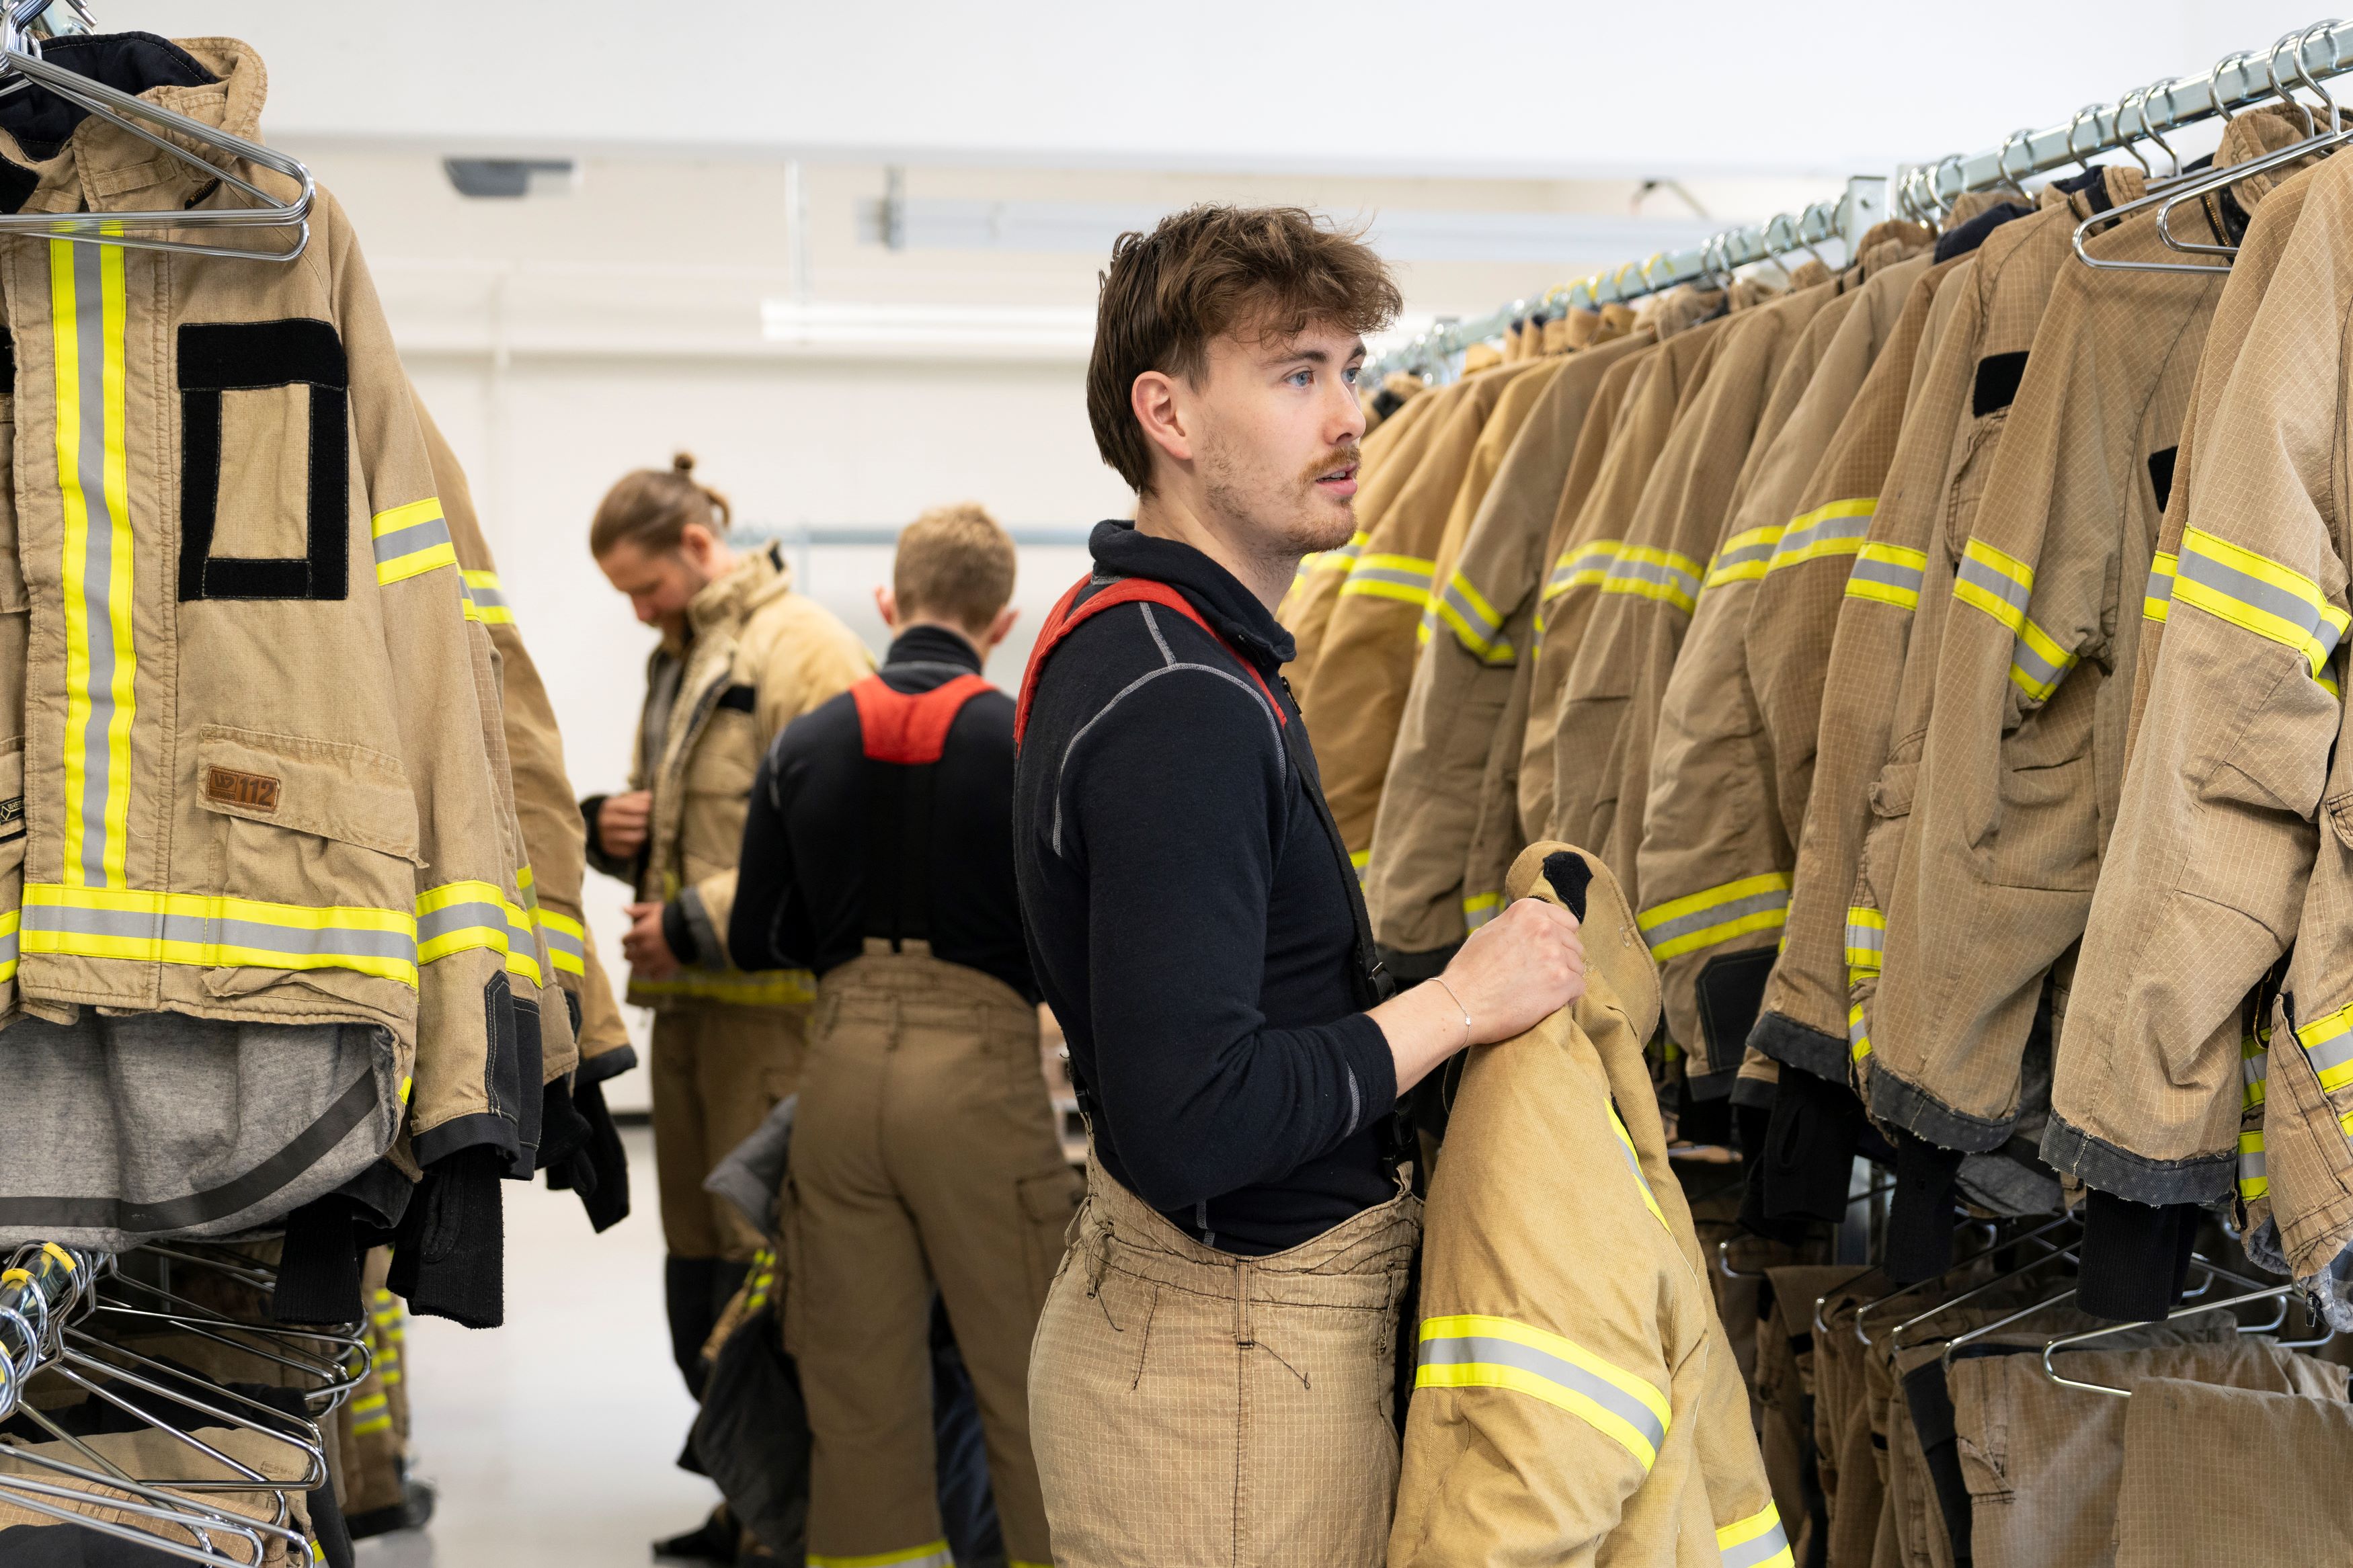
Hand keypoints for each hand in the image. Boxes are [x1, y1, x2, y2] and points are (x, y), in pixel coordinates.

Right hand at [598, 791, 651, 858]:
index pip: (630, 806)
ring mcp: (608, 837)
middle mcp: (606, 822)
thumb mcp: (625, 800)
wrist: (601, 827)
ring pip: (637, 837)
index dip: (644, 807)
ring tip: (645, 829)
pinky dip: (639, 844)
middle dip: (646, 820)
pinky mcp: (613, 850)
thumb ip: (639, 798)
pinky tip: (638, 839)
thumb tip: (650, 797)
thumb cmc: (620, 811)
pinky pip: (633, 849)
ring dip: (645, 833)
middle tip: (650, 820)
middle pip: (637, 822)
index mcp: (610, 807)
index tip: (650, 808)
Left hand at [622, 900, 679, 980]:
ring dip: (637, 966)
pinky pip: (654, 977)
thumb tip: (623, 908)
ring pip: (637, 970)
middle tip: (635, 951)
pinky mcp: (666, 968)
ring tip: (642, 962)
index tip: (631, 940)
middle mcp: (644, 948)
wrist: (694, 928)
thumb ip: (638, 910)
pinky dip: (653, 974)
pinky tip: (656, 968)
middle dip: (630, 953)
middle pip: (627, 956)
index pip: (624, 941)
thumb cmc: (673, 916)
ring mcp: (655, 960)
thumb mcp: (655, 909)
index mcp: (640, 933)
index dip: (627, 940)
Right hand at [1439, 895, 1585, 1045]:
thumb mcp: (1490, 931)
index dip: (1560, 940)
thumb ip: (1519, 926)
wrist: (1459, 1004)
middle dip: (1562, 961)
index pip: (1567, 922)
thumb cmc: (1468, 972)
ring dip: (1564, 980)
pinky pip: (1579, 988)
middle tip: (1540, 977)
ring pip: (1577, 968)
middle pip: (1574, 946)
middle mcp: (1544, 928)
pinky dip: (1567, 998)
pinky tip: (1548, 1002)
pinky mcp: (1561, 983)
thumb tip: (1536, 928)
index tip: (1548, 953)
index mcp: (1528, 911)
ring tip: (1540, 991)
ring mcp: (1554, 955)